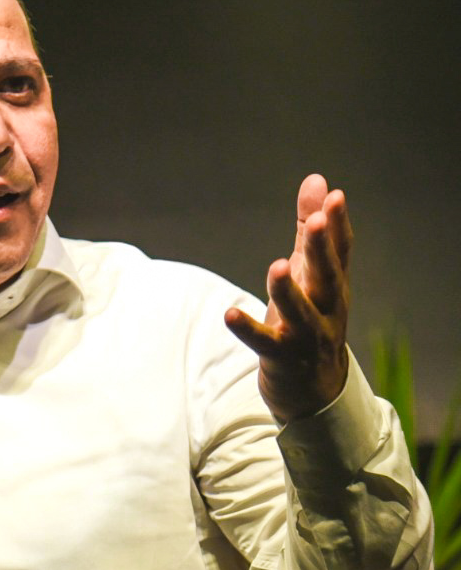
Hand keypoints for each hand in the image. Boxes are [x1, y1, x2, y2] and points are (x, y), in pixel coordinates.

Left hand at [225, 173, 351, 421]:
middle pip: (328, 277)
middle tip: (316, 222)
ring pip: (301, 312)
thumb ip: (310, 230)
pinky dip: (248, 329)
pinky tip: (230, 314)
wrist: (314, 390)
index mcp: (333, 285)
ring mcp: (306, 336)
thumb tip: (317, 180)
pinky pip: (264, 342)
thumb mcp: (311, 274)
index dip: (338, 224)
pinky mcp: (281, 357)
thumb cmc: (310, 320)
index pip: (340, 251)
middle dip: (321, 250)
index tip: (336, 196)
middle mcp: (327, 309)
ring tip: (277, 266)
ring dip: (289, 290)